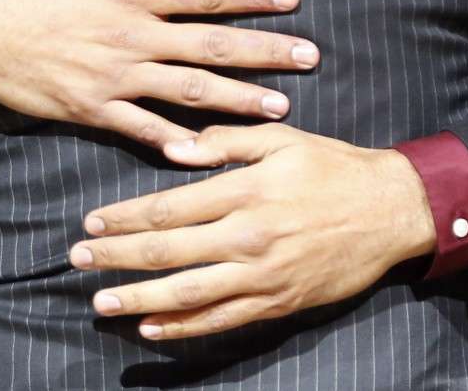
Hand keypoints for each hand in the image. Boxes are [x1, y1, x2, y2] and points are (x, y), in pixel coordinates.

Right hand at [0, 0, 316, 146]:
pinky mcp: (92, 108)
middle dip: (266, 53)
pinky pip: (143, 130)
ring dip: (238, 101)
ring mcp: (114, 76)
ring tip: (282, 109)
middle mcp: (131, 35)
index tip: (292, 0)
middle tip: (311, 57)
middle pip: (211, 46)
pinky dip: (178, 142)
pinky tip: (212, 155)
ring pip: (189, 92)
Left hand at [68, 124, 436, 338]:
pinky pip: (222, 320)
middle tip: (78, 259)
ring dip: (138, 299)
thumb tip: (175, 149)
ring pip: (188, 294)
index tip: (92, 220)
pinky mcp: (278, 302)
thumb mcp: (281, 138)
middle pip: (169, 253)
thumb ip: (226, 141)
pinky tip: (151, 327)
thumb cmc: (332, 166)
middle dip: (117, 257)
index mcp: (246, 190)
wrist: (389, 210)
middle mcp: (248, 237)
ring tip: (100, 301)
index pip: (170, 208)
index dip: (126, 217)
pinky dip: (183, 328)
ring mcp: (263, 276)